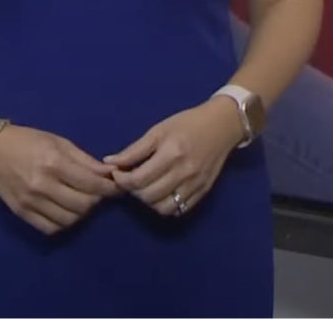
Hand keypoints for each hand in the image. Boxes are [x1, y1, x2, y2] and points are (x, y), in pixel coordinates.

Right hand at [0, 125, 118, 235]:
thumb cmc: (31, 141)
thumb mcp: (62, 143)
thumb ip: (86, 161)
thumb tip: (110, 173)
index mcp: (54, 164)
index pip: (91, 184)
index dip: (110, 188)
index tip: (119, 186)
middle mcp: (42, 186)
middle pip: (83, 205)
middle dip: (98, 200)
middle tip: (100, 192)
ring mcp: (30, 202)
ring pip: (69, 219)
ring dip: (82, 212)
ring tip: (83, 199)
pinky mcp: (21, 214)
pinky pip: (50, 228)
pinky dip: (63, 222)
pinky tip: (66, 209)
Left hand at [104, 99, 242, 217]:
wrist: (223, 124)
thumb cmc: (188, 123)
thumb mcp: (159, 129)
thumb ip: (135, 149)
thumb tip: (109, 163)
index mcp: (172, 152)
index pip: (138, 179)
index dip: (122, 180)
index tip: (118, 173)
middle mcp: (184, 171)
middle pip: (148, 196)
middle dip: (134, 191)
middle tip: (133, 179)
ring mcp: (195, 184)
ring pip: (162, 208)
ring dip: (149, 201)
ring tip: (148, 187)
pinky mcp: (203, 191)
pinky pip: (179, 210)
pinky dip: (166, 205)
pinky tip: (164, 192)